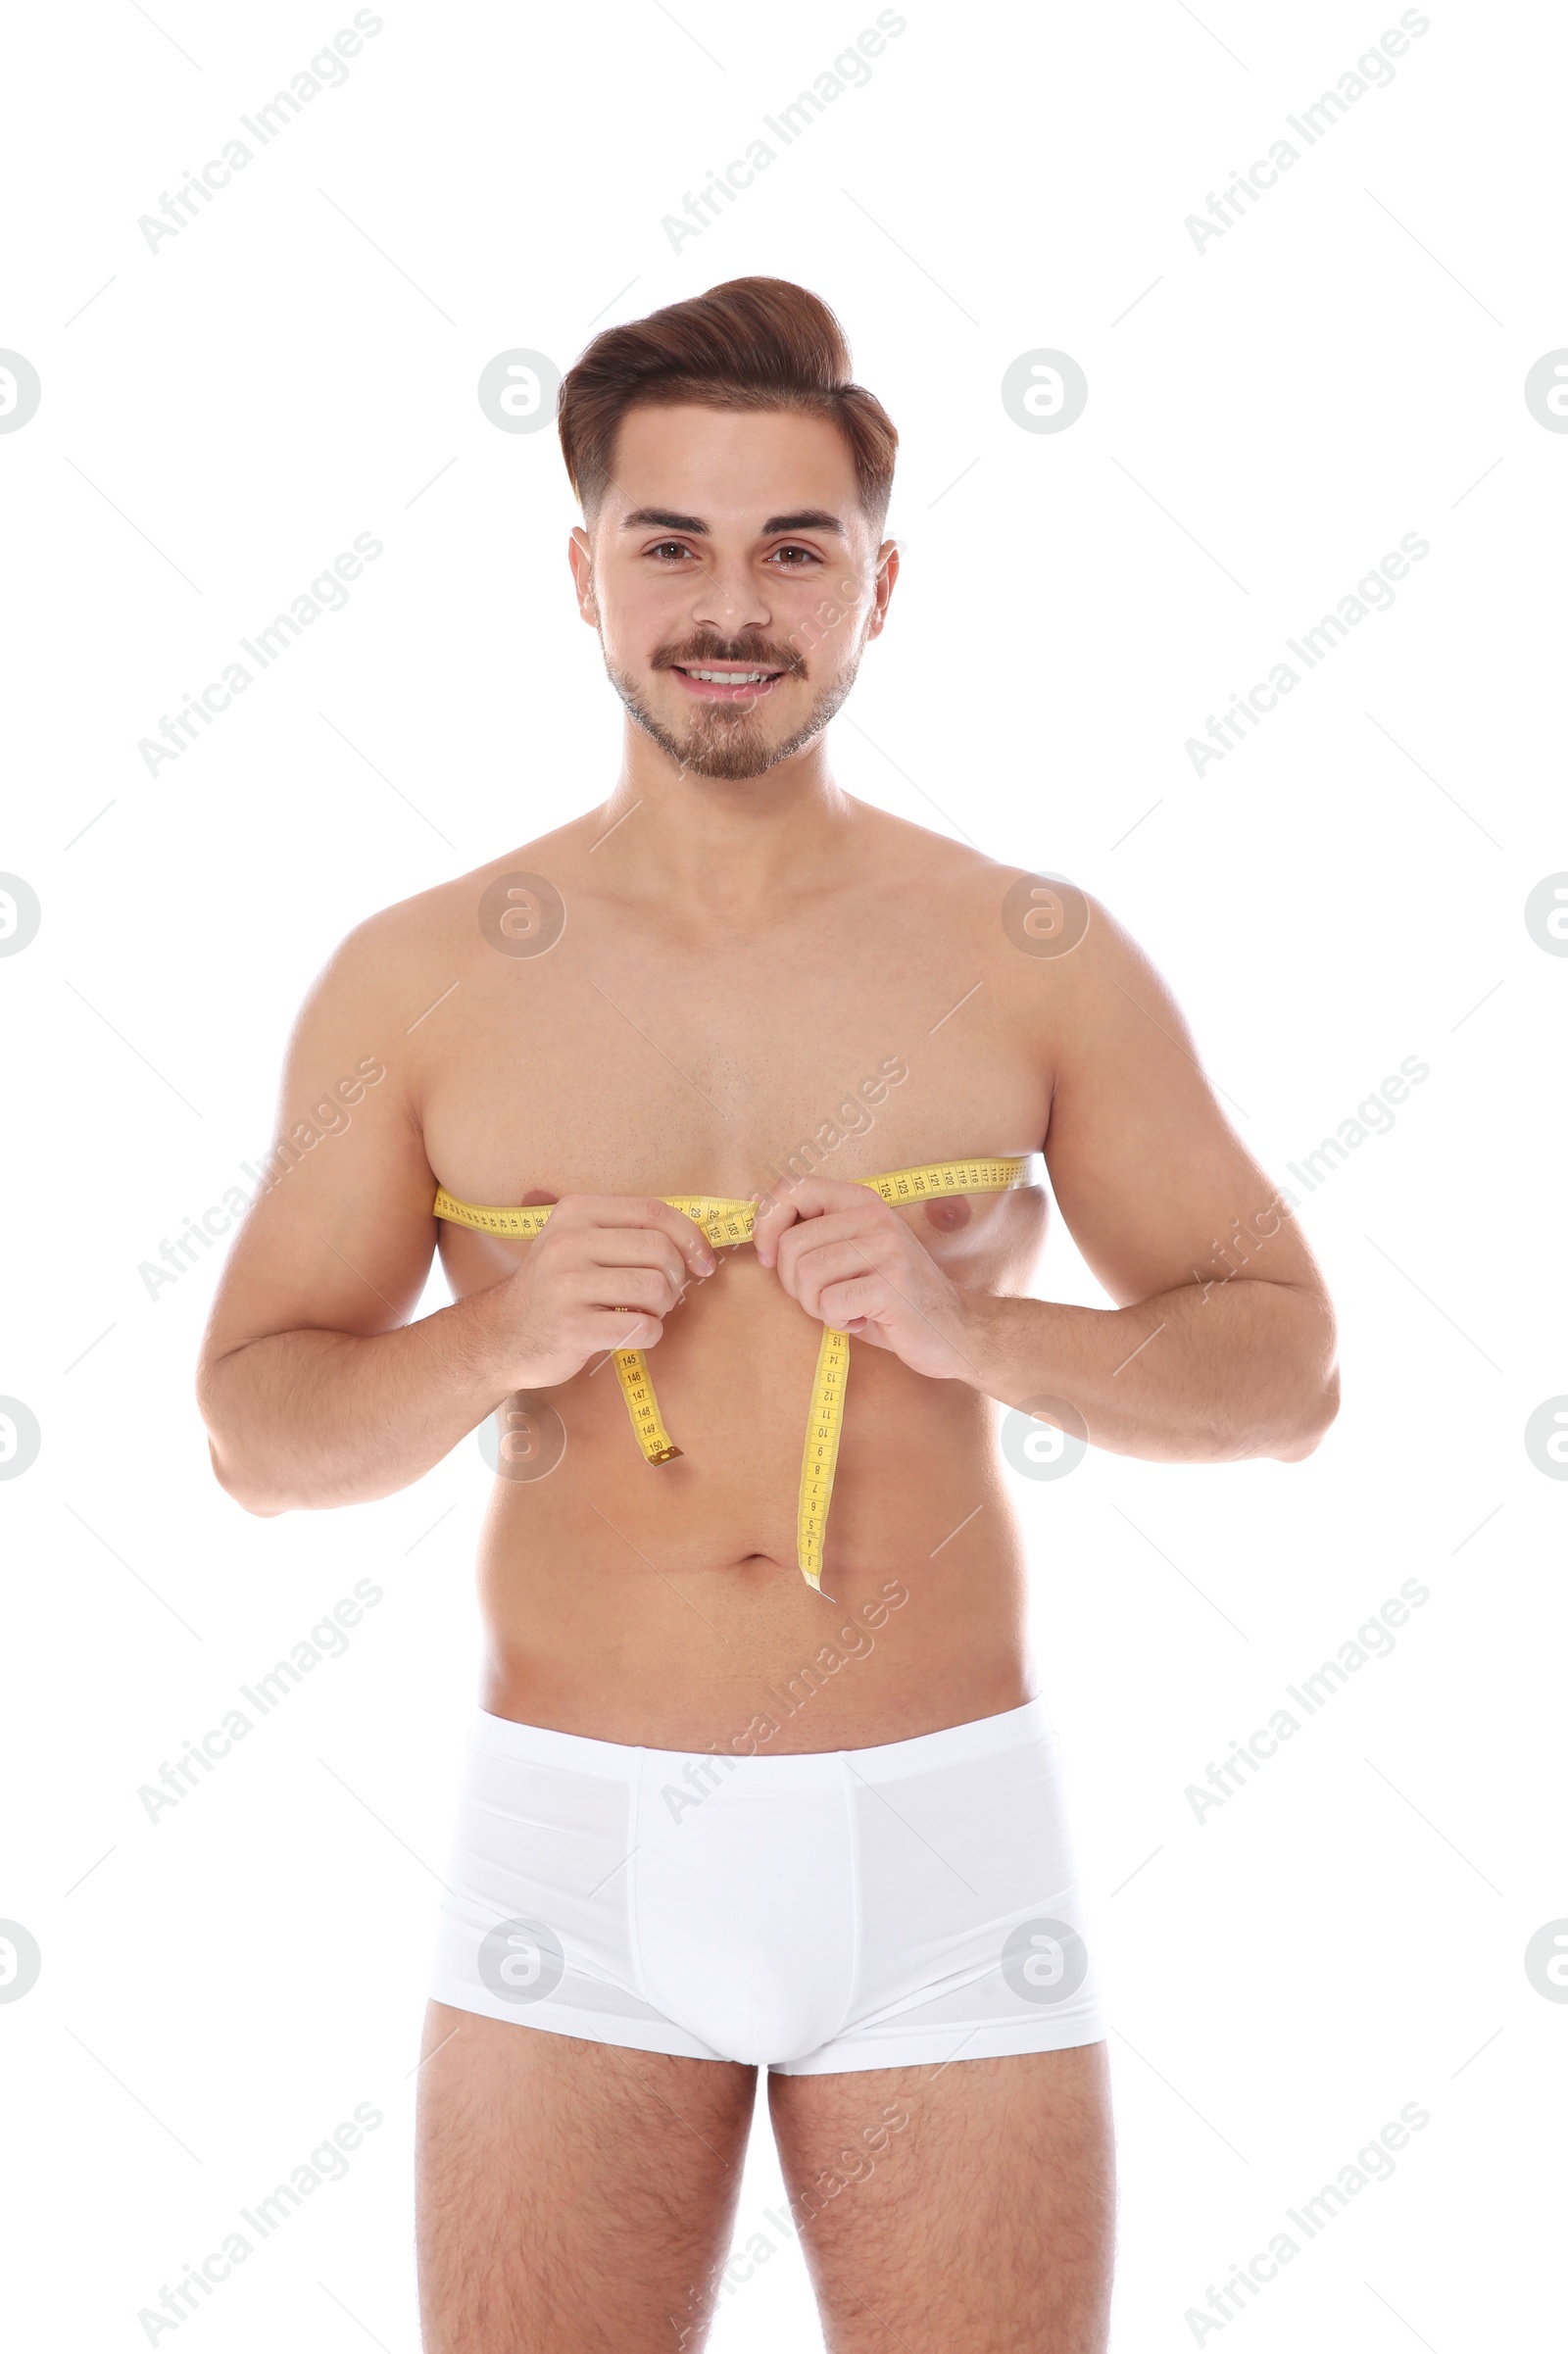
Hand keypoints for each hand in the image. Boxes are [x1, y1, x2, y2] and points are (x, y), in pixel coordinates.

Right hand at [483, 1195, 714, 1389]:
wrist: (503, 1335)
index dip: (690, 1237)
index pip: (653, 1212)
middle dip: (676, 1277)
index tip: (704, 1262)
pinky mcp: (573, 1328)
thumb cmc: (556, 1287)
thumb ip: (627, 1231)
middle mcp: (568, 1243)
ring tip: (645, 1311)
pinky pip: (642, 1327)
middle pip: (659, 1251)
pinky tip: (633, 1332)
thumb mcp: (578, 1241)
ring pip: (655, 1288)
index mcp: (576, 1212)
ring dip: (663, 1306)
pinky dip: (650, 1333)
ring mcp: (567, 1287)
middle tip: (664, 1294)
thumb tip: (694, 1241)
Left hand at [752, 1176, 979, 1381]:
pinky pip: (829, 1303)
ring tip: (843, 1309)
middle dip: (793, 1284)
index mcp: (860, 1201)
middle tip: (822, 1299)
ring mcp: (885, 1247)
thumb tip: (761, 1236)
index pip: (792, 1187)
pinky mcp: (892, 1283)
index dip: (767, 1223)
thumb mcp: (854, 1254)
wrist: (955, 1328)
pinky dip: (835, 1321)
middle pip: (792, 1244)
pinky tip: (860, 1320)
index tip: (770, 1257)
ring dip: (814, 1306)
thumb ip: (817, 1237)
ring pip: (807, 1275)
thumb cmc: (892, 1297)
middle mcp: (873, 1215)